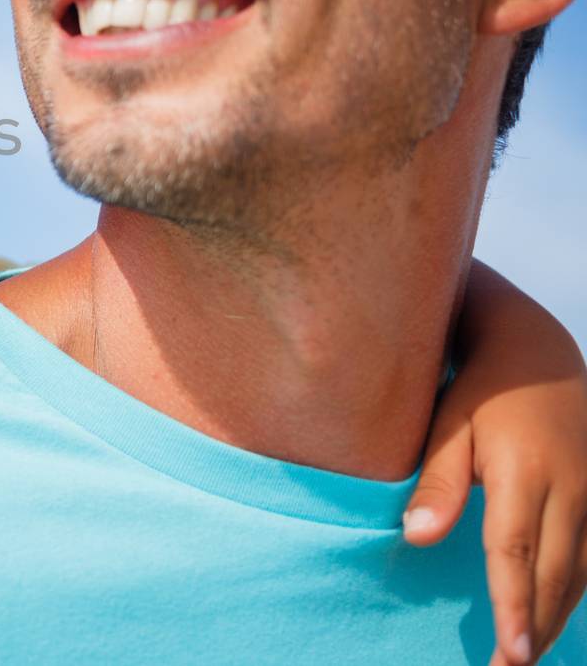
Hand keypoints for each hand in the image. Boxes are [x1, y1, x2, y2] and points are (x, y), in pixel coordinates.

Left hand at [402, 283, 586, 664]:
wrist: (536, 353)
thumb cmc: (480, 390)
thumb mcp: (448, 425)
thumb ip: (436, 483)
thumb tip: (418, 538)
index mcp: (526, 473)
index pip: (516, 553)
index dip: (514, 607)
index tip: (510, 653)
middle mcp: (572, 488)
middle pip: (556, 575)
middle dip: (536, 628)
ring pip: (581, 572)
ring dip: (557, 616)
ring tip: (528, 656)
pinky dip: (574, 591)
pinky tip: (553, 616)